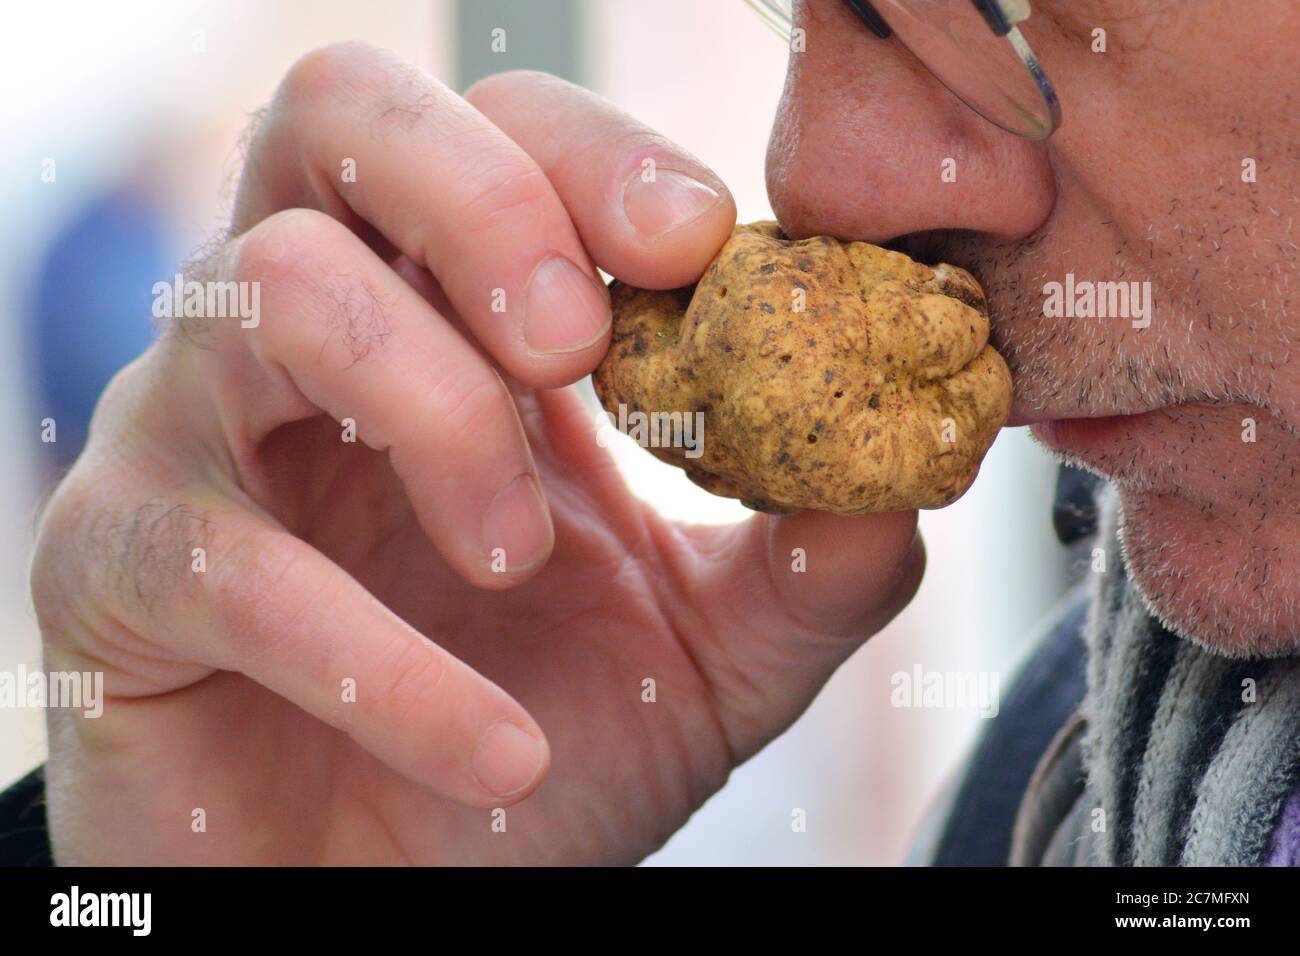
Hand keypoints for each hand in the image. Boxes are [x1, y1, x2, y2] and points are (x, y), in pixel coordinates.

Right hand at [32, 43, 924, 863]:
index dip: (593, 156)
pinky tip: (498, 753)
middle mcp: (308, 334)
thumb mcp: (706, 647)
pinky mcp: (115, 569)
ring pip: (269, 295)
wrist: (402, 894)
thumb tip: (903, 469)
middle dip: (485, 202)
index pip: (496, 127)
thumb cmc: (537, 741)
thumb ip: (808, 557)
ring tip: (518, 563)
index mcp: (450, 316)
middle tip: (579, 345)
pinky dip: (378, 657)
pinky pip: (217, 556)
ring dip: (433, 416)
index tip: (701, 246)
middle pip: (342, 114)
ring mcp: (194, 434)